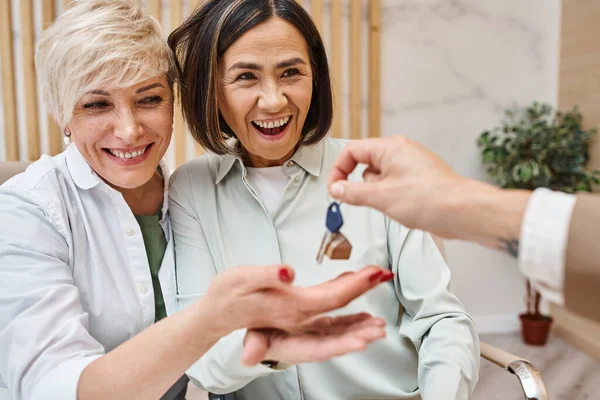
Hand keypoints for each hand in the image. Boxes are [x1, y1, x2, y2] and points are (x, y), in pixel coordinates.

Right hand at [202, 264, 392, 336]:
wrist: (215, 313)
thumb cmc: (226, 295)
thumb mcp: (240, 280)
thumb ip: (265, 276)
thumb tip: (287, 274)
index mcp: (290, 311)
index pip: (330, 300)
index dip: (354, 286)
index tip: (374, 273)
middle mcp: (298, 320)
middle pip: (339, 314)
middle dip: (365, 300)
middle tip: (385, 281)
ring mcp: (299, 321)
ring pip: (337, 323)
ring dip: (360, 317)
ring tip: (381, 313)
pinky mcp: (297, 316)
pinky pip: (327, 317)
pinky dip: (344, 308)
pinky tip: (355, 295)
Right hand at [241, 313, 385, 365]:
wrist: (259, 331)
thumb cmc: (256, 333)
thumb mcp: (252, 337)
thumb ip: (254, 346)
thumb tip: (249, 357)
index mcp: (294, 347)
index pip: (320, 349)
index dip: (340, 346)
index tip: (360, 344)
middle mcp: (310, 342)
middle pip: (338, 341)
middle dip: (360, 336)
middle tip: (379, 331)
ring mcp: (318, 333)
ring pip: (344, 331)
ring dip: (363, 327)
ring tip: (380, 324)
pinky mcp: (321, 324)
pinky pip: (341, 321)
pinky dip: (356, 318)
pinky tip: (369, 316)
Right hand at [327, 136, 474, 238]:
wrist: (462, 211)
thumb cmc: (431, 198)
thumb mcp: (381, 197)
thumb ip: (353, 192)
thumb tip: (336, 189)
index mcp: (390, 148)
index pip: (352, 151)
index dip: (339, 170)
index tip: (335, 189)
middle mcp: (401, 151)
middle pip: (365, 163)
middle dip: (360, 184)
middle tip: (360, 201)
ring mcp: (411, 165)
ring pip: (380, 177)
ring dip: (377, 193)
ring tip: (390, 206)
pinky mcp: (419, 179)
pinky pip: (394, 185)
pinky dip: (391, 197)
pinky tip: (402, 209)